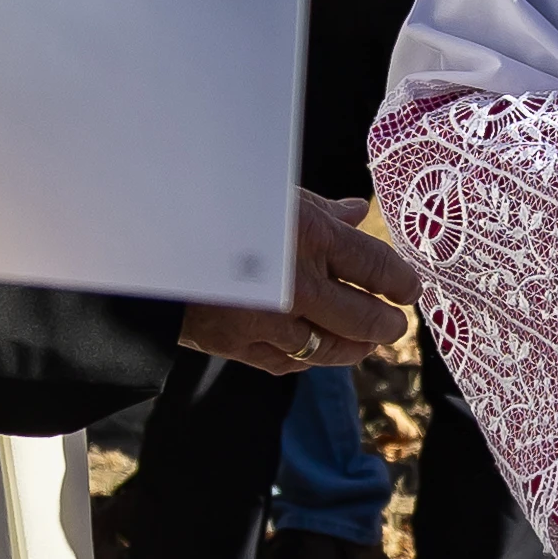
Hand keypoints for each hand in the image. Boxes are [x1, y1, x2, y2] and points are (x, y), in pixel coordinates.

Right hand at [184, 188, 422, 373]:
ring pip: (333, 348)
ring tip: (368, 342)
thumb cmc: (217, 207)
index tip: (408, 289)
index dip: (401, 282)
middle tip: (395, 323)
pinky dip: (311, 357)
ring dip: (357, 347)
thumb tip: (358, 212)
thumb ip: (322, 211)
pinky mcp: (242, 345)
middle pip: (365, 317)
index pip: (378, 267)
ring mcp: (270, 321)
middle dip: (387, 323)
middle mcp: (297, 285)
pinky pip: (292, 361)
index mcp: (310, 237)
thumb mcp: (274, 196)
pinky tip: (319, 350)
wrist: (149, 246)